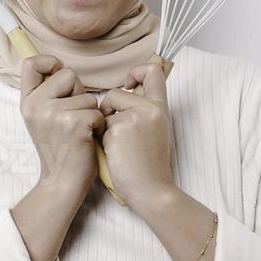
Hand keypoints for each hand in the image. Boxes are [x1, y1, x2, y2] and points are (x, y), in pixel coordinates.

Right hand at [20, 54, 104, 195]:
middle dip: (78, 92)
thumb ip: (47, 94)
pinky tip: (89, 139)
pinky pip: (97, 111)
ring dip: (91, 112)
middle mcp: (36, 105)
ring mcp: (54, 114)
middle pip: (68, 74)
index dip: (49, 63)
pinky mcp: (74, 123)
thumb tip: (59, 67)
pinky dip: (99, 125)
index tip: (58, 75)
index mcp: (27, 102)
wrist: (62, 181)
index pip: (32, 63)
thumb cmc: (60, 149)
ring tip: (81, 132)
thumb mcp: (42, 119)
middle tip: (73, 117)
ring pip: (88, 96)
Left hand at [98, 61, 176, 212]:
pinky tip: (114, 153)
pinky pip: (99, 126)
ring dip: (104, 125)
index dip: (136, 72)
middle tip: (116, 131)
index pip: (152, 71)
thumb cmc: (150, 164)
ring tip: (118, 146)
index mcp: (160, 108)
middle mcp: (149, 108)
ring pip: (104, 109)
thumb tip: (128, 92)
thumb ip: (145, 110)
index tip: (128, 86)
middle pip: (115, 92)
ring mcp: (134, 117)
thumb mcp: (156, 130)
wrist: (151, 189)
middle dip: (108, 110)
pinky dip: (101, 139)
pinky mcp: (118, 129)